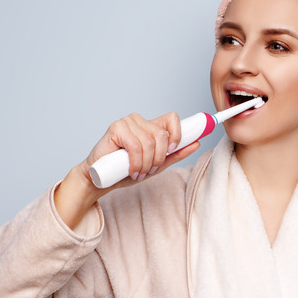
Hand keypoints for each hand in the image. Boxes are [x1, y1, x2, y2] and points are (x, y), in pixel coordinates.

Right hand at [82, 111, 198, 187]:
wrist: (101, 179)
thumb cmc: (125, 171)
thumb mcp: (156, 165)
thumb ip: (174, 155)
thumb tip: (196, 144)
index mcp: (150, 127)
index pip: (172, 118)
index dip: (178, 132)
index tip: (173, 149)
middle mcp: (140, 121)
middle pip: (162, 134)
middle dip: (158, 158)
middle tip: (149, 170)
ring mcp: (127, 122)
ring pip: (149, 142)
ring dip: (145, 164)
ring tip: (137, 173)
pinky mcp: (116, 128)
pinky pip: (136, 146)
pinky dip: (136, 163)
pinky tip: (131, 170)